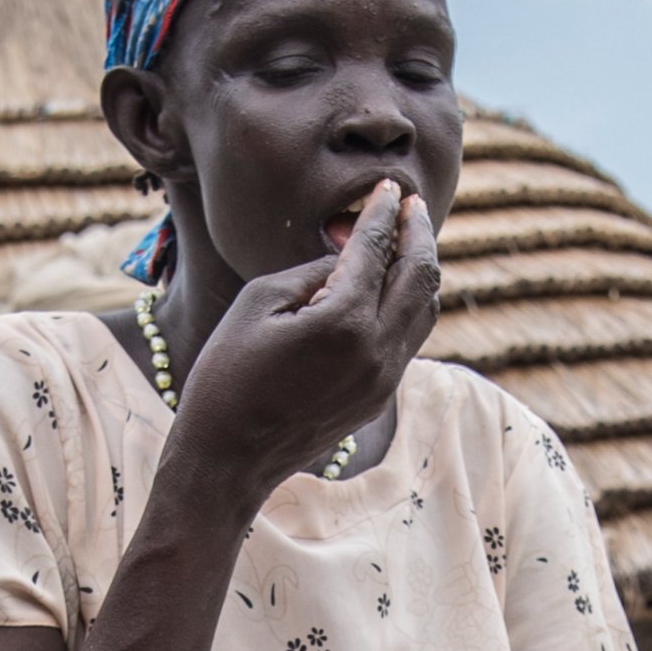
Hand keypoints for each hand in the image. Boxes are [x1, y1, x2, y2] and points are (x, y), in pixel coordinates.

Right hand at [173, 178, 441, 493]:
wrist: (227, 461)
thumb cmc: (226, 376)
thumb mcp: (258, 304)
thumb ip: (312, 271)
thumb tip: (348, 255)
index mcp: (344, 320)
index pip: (378, 249)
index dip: (384, 212)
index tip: (387, 189)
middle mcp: (376, 350)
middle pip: (421, 276)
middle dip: (418, 233)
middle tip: (410, 206)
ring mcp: (383, 379)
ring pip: (425, 310)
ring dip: (420, 270)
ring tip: (407, 241)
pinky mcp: (378, 398)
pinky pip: (409, 339)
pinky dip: (407, 305)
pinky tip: (391, 288)